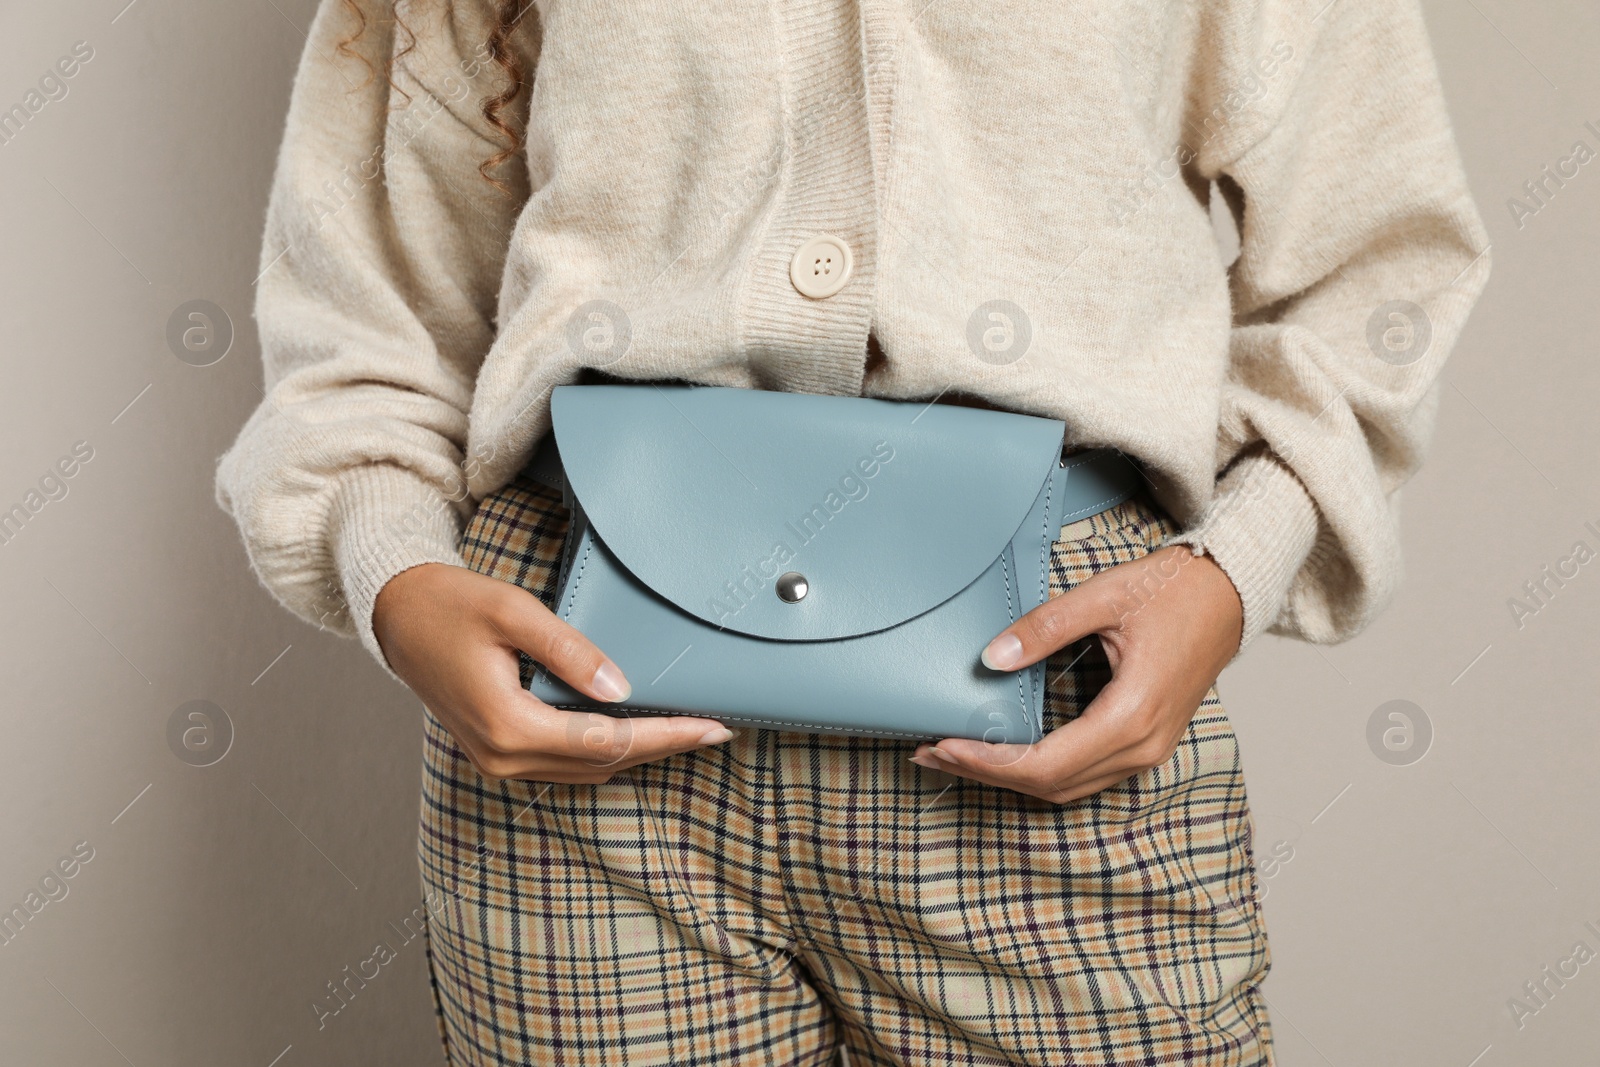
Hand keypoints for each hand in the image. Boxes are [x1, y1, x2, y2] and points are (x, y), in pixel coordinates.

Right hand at [372, 562, 733, 782]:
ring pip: (587, 769)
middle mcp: (504, 756)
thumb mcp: (513, 611)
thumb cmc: (449, 604)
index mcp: (509, 724)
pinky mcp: (498, 753)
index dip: (664, 734)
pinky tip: (636, 733)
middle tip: (715, 730)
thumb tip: (619, 687)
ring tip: (686, 732)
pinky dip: (607, 751)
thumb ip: (568, 651)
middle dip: (663, 747)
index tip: (709, 725)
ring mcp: (499, 762)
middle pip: (603, 762)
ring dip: (638, 753)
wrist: (396, 617)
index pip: (607, 739)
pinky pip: (566, 763)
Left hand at [910, 544, 1241, 802]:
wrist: (1230, 595)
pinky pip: (1081, 774)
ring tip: (954, 754)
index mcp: (1132, 715)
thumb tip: (990, 658)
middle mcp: (1141, 747)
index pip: (1045, 762)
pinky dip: (1036, 769)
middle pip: (1049, 784)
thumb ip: (1046, 627)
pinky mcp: (1143, 744)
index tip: (942, 744)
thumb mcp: (1105, 597)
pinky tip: (1002, 750)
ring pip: (1065, 787)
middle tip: (928, 752)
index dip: (988, 761)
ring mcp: (1146, 751)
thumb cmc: (1174, 591)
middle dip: (985, 773)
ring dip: (1007, 776)